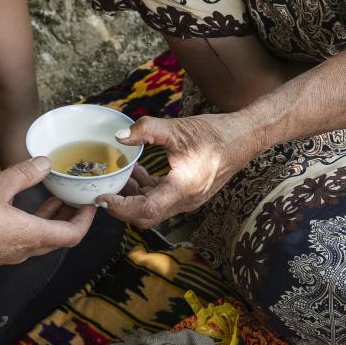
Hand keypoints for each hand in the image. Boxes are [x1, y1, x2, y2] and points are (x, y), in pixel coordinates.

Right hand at [0, 158, 96, 265]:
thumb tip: (46, 162)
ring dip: (52, 220)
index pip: (73, 235)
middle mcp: (24, 250)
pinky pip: (25, 240)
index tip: (90, 203)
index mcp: (30, 236)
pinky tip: (26, 207)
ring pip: (42, 239)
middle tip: (76, 197)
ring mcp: (10, 254)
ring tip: (56, 197)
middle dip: (72, 218)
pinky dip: (35, 223)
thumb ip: (23, 174)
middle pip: (60, 238)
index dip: (86, 220)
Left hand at [95, 114, 251, 227]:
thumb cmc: (215, 134)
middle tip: (103, 192)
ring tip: (118, 178)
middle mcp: (187, 201)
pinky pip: (163, 200)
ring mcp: (189, 200)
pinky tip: (138, 172)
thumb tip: (120, 135)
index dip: (121, 207)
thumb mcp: (178, 128)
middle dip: (122, 207)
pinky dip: (147, 191)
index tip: (101, 198)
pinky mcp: (190, 194)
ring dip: (134, 198)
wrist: (244, 138)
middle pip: (147, 216)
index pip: (146, 209)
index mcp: (184, 188)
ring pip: (154, 209)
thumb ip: (147, 130)